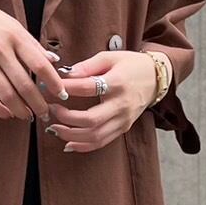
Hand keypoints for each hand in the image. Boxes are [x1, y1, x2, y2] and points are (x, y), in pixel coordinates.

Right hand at [0, 0, 69, 119]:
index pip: (40, 64)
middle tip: (45, 114)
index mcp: (15, 35)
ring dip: (19, 110)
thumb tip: (53, 61)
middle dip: (38, 103)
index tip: (61, 95)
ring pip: (6, 94)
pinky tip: (7, 114)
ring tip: (27, 117)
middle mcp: (0, 49)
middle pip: (24, 84)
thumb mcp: (11, 23)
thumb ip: (31, 43)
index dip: (53, 83)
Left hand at [42, 50, 164, 152]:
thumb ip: (87, 66)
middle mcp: (121, 105)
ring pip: (95, 136)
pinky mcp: (123, 128)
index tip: (50, 86)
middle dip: (67, 118)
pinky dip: (83, 146)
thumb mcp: (110, 57)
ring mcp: (123, 120)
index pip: (88, 88)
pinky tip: (67, 143)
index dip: (67, 88)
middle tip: (51, 110)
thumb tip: (65, 74)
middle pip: (91, 120)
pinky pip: (101, 142)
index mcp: (118, 83)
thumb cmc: (130, 65)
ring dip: (71, 135)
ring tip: (54, 128)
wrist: (155, 78)